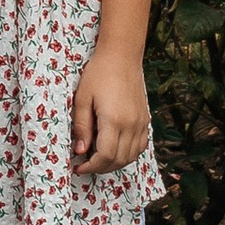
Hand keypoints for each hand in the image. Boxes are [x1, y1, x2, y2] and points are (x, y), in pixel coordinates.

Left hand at [72, 46, 149, 173]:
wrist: (122, 56)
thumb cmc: (98, 73)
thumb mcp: (82, 98)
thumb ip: (82, 126)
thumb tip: (80, 151)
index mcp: (114, 120)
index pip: (105, 156)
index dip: (91, 166)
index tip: (79, 167)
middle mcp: (131, 125)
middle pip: (119, 160)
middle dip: (100, 168)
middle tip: (85, 165)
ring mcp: (141, 123)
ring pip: (131, 156)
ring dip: (114, 163)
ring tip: (97, 159)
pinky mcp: (145, 120)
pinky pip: (140, 146)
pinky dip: (128, 154)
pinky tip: (115, 150)